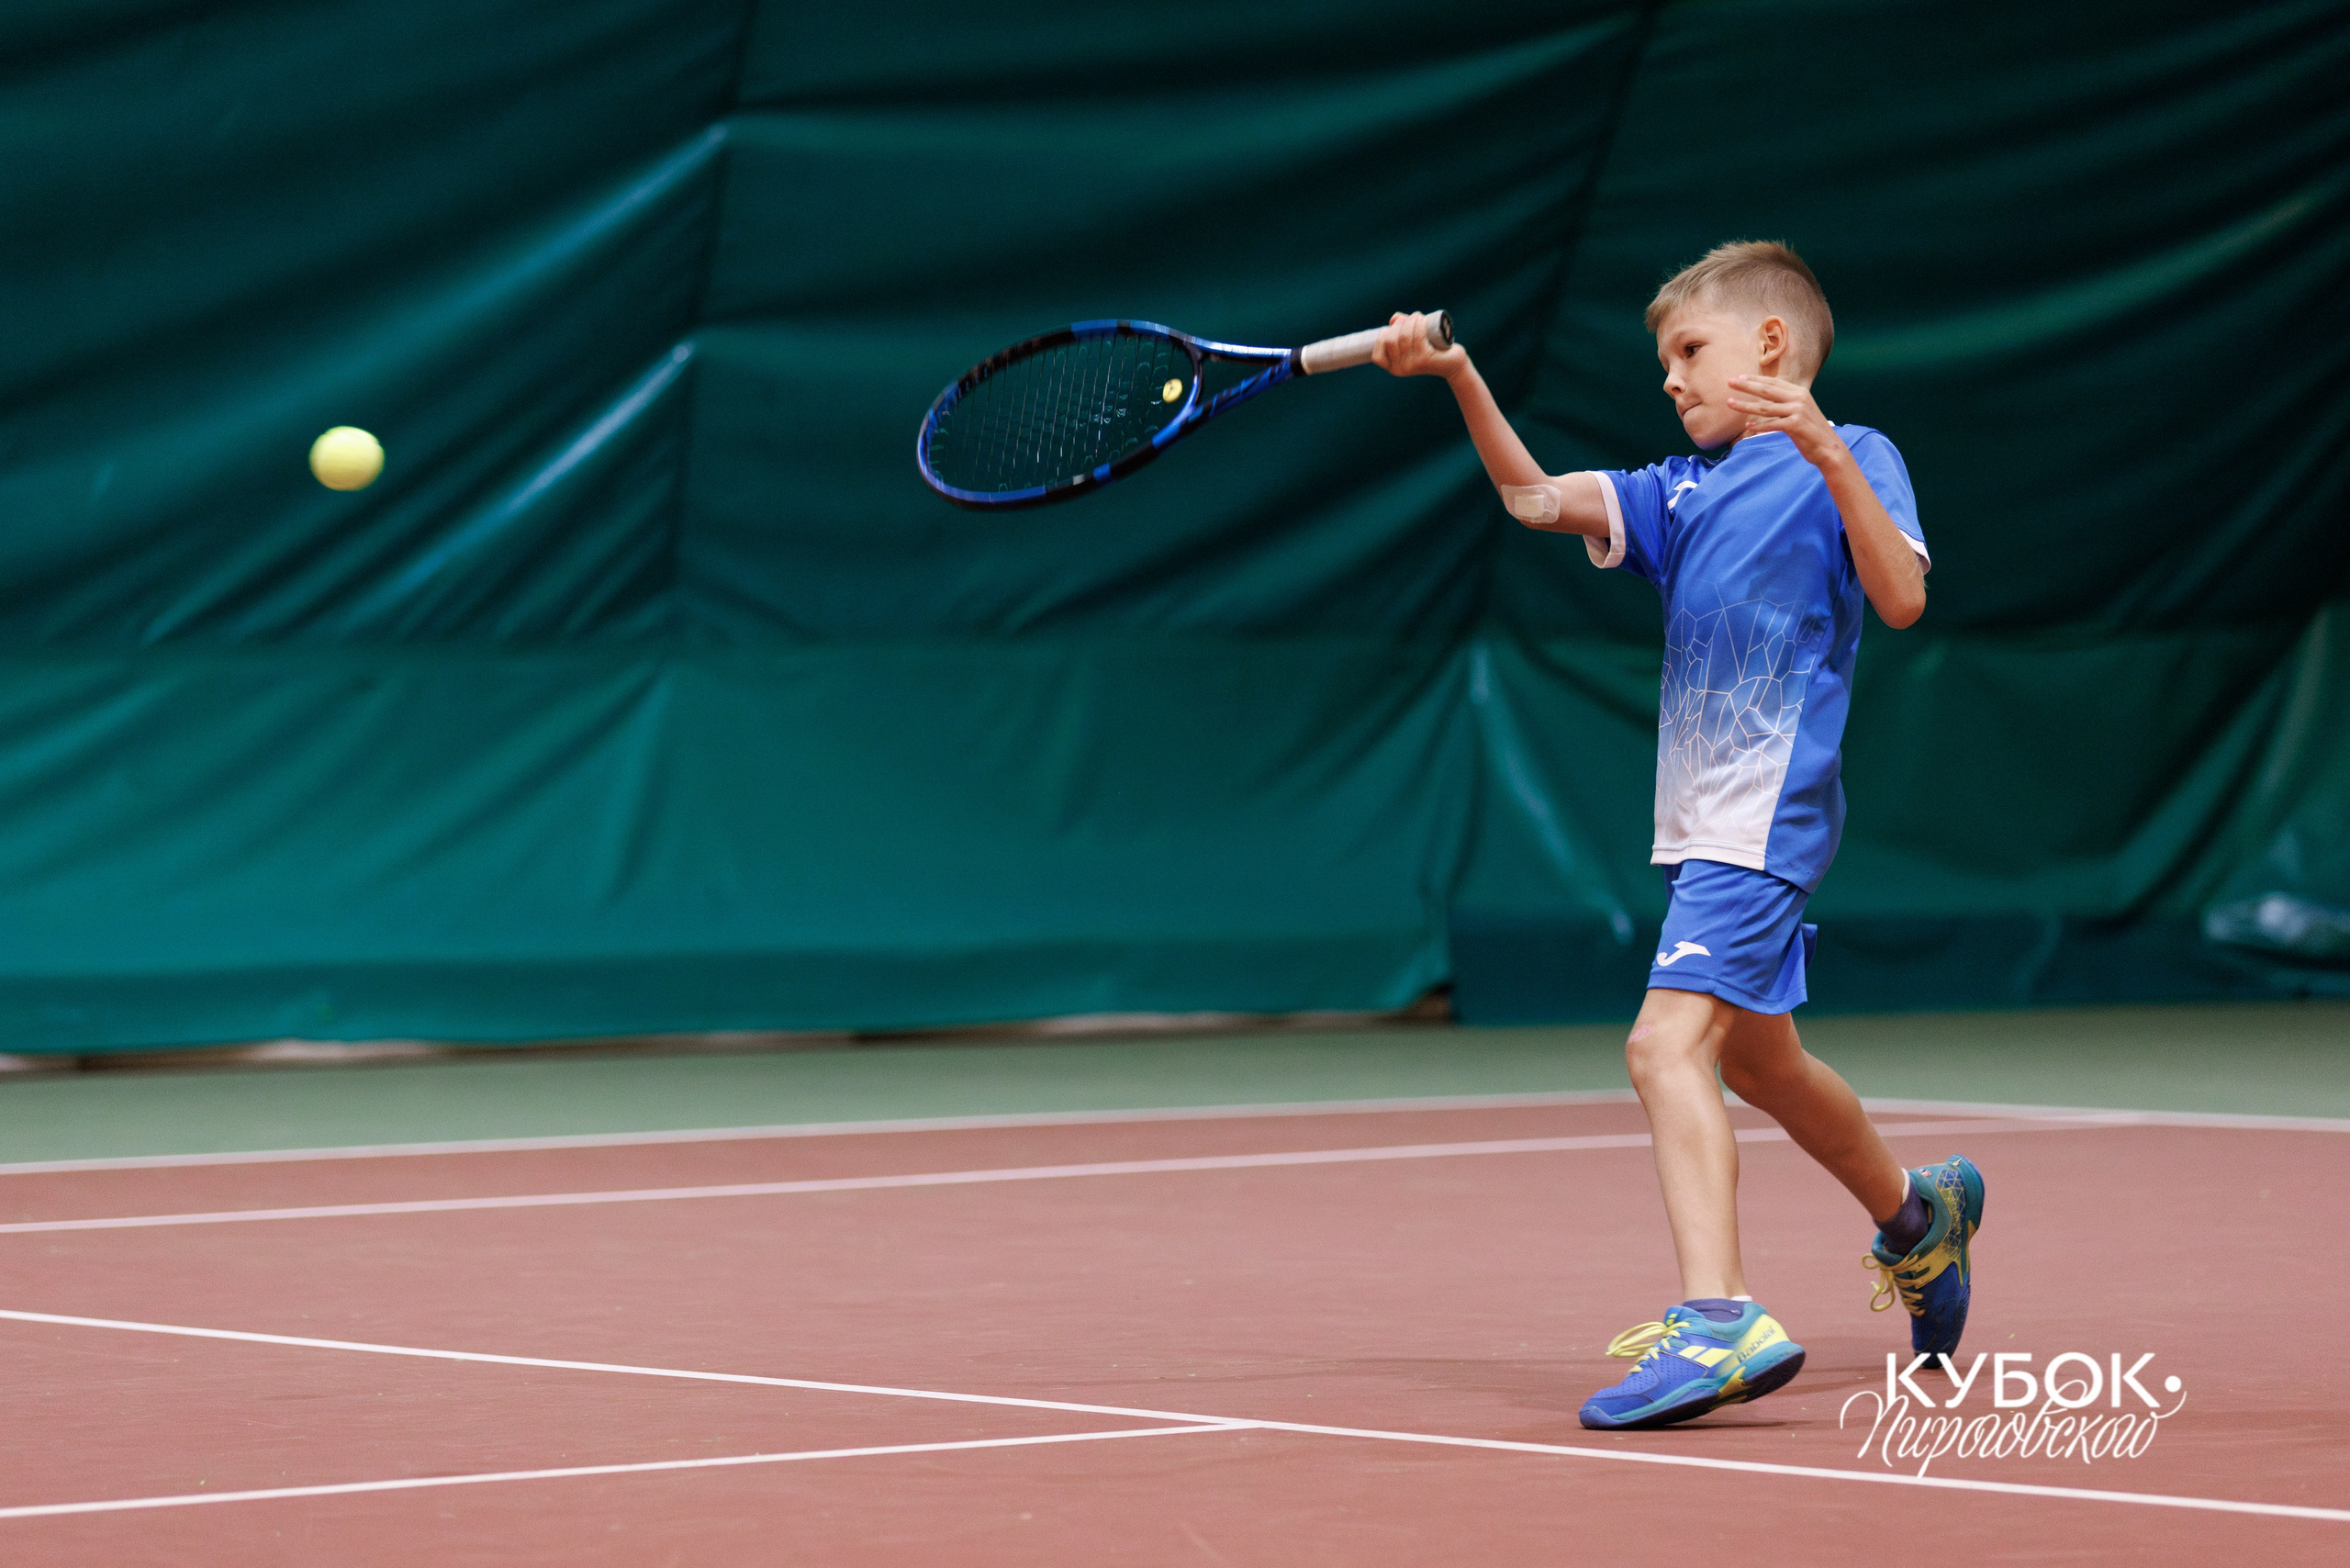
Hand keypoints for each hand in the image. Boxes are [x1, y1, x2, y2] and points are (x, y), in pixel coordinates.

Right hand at [1371, 311, 1465, 379]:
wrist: (1452, 363)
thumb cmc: (1431, 350)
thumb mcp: (1413, 341)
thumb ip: (1401, 329)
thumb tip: (1393, 319)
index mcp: (1393, 367)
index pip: (1377, 355)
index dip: (1382, 338)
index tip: (1392, 327)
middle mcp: (1400, 369)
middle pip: (1390, 341)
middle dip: (1398, 325)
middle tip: (1409, 318)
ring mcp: (1412, 365)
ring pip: (1404, 337)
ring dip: (1410, 321)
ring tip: (1417, 316)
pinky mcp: (1424, 359)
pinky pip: (1417, 337)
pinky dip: (1418, 324)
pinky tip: (1421, 319)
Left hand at [1725, 375, 1841, 465]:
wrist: (1829, 448)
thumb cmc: (1811, 431)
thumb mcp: (1800, 412)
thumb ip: (1786, 403)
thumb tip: (1766, 400)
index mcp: (1800, 392)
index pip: (1773, 382)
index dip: (1756, 379)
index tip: (1740, 377)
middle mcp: (1799, 398)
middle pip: (1767, 390)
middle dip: (1746, 385)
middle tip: (1730, 382)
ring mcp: (1798, 411)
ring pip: (1765, 407)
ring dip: (1745, 405)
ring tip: (1730, 403)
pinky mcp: (1796, 425)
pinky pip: (1772, 424)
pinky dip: (1758, 426)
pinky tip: (1747, 427)